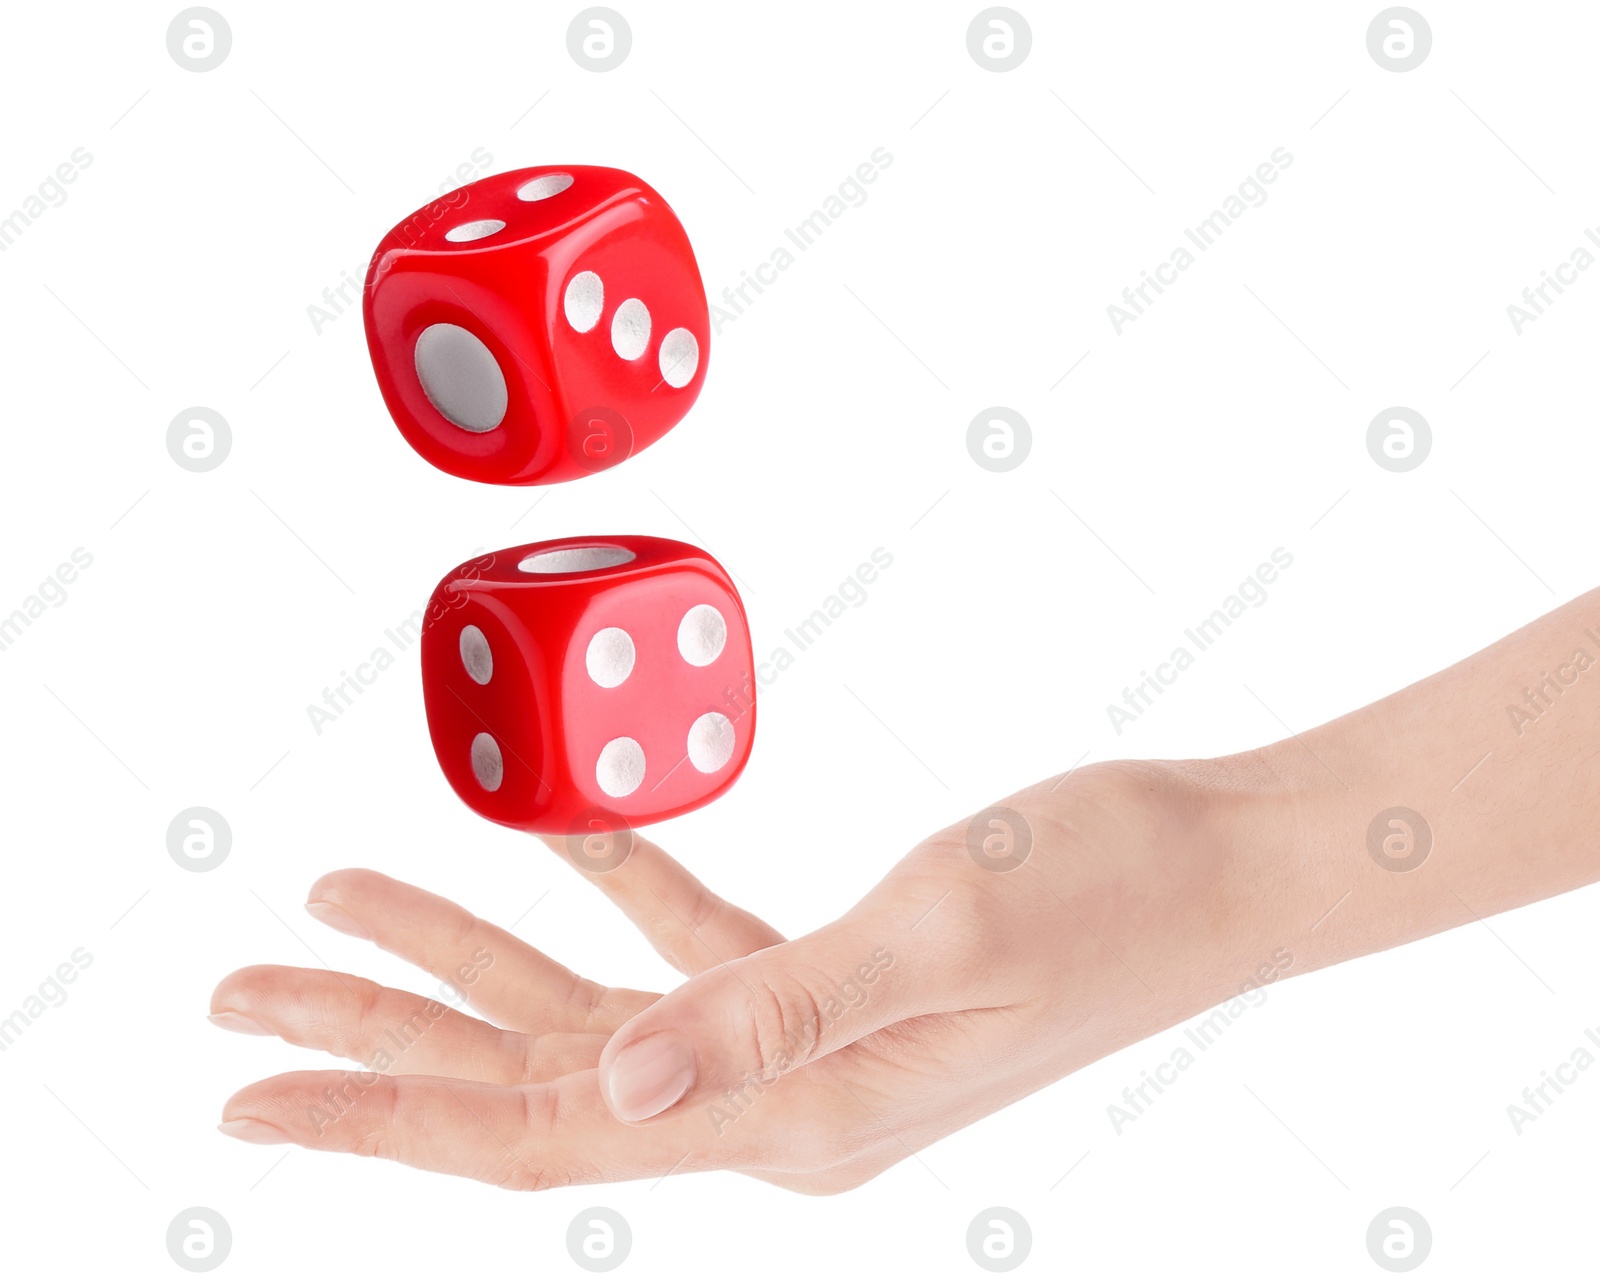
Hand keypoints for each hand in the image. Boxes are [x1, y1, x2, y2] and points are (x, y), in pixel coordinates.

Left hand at [213, 759, 1259, 1191]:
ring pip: (586, 1011)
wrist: (1215, 868)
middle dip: (380, 1031)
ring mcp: (799, 1049)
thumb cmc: (1102, 894)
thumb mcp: (930, 941)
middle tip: (241, 998)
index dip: (380, 1109)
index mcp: (790, 1121)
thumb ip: (765, 1018)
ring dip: (466, 954)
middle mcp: (776, 1106)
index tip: (248, 1090)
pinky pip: (681, 942)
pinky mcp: (828, 982)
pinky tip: (550, 833)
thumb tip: (621, 1097)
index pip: (535, 1131)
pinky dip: (608, 887)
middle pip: (527, 1076)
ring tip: (345, 900)